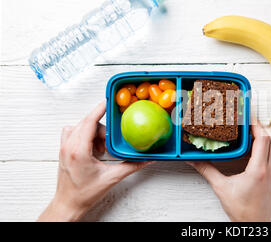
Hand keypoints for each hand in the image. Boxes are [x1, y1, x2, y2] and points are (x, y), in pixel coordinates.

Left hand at [38, 101, 151, 221]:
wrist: (69, 203)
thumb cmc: (84, 194)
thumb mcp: (111, 178)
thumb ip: (131, 166)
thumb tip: (146, 159)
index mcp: (79, 151)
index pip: (90, 122)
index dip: (99, 109)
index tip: (108, 101)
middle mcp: (68, 147)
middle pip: (87, 123)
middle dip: (102, 129)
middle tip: (111, 142)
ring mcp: (64, 148)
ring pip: (79, 126)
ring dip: (93, 132)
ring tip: (101, 148)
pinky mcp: (63, 150)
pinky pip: (73, 132)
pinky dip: (85, 135)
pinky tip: (93, 148)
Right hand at [187, 118, 270, 221]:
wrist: (254, 224)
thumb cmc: (240, 209)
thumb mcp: (221, 188)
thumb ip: (207, 171)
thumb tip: (194, 160)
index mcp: (258, 170)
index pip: (263, 139)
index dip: (257, 126)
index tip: (250, 120)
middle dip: (264, 128)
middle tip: (252, 125)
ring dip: (270, 139)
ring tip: (258, 136)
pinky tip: (266, 152)